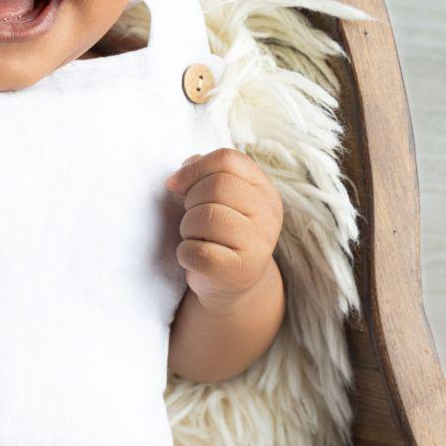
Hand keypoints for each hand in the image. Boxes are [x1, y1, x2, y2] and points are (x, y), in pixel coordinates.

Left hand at [164, 148, 283, 305]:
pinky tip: (194, 258)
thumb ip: (205, 175)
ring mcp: (258, 246)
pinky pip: (197, 251)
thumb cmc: (222, 234)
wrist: (233, 285)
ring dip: (187, 228)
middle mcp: (268, 216)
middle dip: (191, 201)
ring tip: (197, 238)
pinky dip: (184, 253)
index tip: (177, 185)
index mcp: (265, 192)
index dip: (195, 168)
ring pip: (205, 218)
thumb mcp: (222, 200)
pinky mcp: (238, 272)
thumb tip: (178, 177)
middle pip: (216, 186)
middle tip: (192, 218)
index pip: (229, 160)